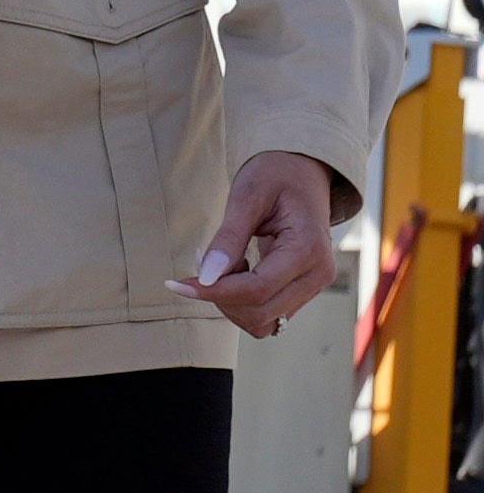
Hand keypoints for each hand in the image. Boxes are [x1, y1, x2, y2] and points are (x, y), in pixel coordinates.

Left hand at [168, 150, 339, 338]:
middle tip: (202, 261)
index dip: (212, 291)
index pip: (256, 289)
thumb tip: (206, 276)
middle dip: (220, 296)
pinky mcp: (302, 290)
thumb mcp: (247, 195)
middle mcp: (317, 275)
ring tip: (223, 263)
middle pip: (259, 312)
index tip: (176, 283)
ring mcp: (313, 286)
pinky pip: (268, 313)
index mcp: (308, 250)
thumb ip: (228, 237)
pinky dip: (242, 302)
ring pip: (264, 322)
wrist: (303, 170)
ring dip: (231, 302)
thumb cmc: (275, 174)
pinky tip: (235, 271)